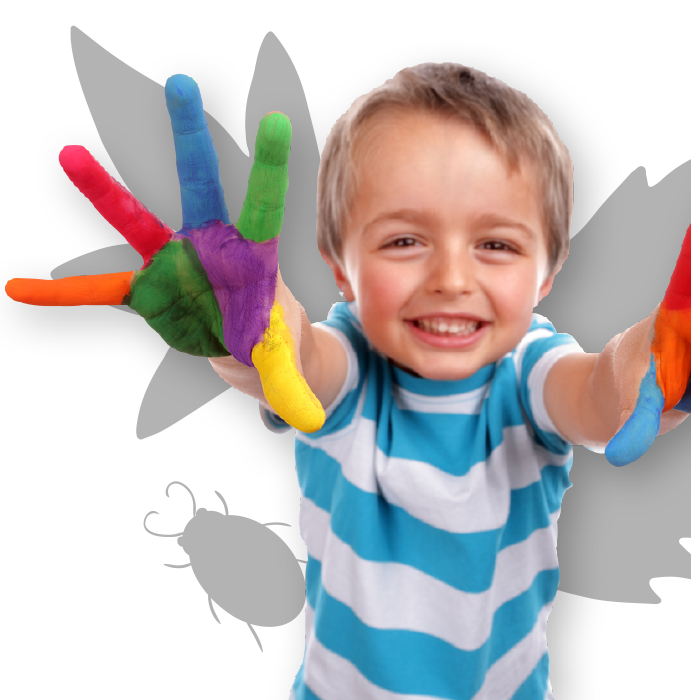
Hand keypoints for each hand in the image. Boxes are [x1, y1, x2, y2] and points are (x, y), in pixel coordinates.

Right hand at [5, 74, 324, 433]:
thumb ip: (291, 385)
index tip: (278, 121)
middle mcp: (208, 246)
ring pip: (136, 221)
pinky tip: (20, 290)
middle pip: (199, 185)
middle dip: (189, 138)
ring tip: (68, 154)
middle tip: (182, 83)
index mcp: (250, 258)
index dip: (268, 168)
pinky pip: (102, 290)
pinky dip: (66, 294)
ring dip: (105, 191)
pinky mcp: (149, 290)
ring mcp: (173, 264)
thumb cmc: (272, 342)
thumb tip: (311, 420)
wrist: (248, 347)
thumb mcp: (283, 363)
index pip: (263, 207)